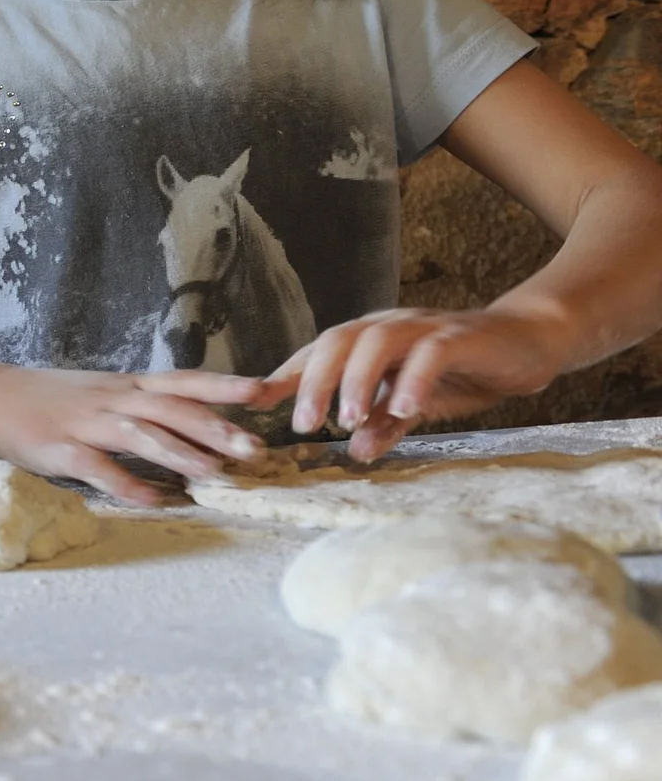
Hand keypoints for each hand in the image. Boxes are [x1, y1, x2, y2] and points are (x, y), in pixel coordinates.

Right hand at [0, 365, 273, 504]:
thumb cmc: (53, 401)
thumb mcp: (104, 394)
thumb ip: (146, 408)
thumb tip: (200, 428)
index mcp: (127, 386)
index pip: (185, 381)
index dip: (226, 385)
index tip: (268, 390)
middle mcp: (112, 399)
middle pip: (171, 408)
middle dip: (215, 427)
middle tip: (254, 449)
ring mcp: (85, 423)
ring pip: (140, 434)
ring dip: (180, 454)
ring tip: (215, 474)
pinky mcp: (58, 449)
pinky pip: (97, 466)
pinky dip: (126, 484)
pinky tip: (152, 500)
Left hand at [257, 306, 567, 462]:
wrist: (527, 344)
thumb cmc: (460, 372)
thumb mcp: (413, 404)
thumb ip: (384, 424)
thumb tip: (357, 453)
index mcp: (369, 340)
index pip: (318, 353)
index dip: (285, 377)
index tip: (253, 406)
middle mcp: (389, 327)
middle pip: (337, 341)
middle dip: (314, 382)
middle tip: (303, 424)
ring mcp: (424, 327)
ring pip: (376, 341)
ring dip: (357, 381)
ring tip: (347, 421)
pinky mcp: (461, 336)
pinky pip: (431, 351)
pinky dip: (413, 379)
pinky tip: (404, 409)